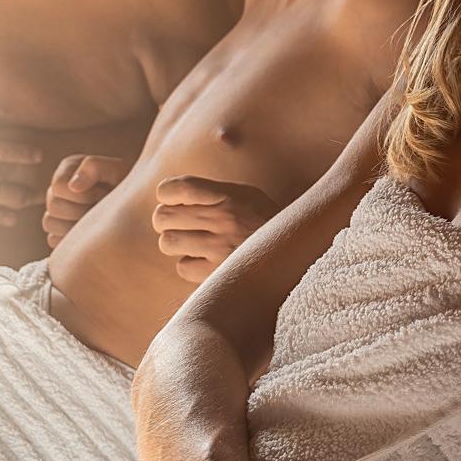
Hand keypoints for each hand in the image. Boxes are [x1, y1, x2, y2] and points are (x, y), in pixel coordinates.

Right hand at [43, 154, 129, 246]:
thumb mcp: (117, 169)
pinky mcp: (57, 231)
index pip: (58, 186)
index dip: (82, 195)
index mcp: (68, 169)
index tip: (103, 194)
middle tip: (102, 210)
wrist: (137, 207)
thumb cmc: (127, 185)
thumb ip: (95, 167)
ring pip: (49, 223)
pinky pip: (53, 240)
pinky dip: (70, 239)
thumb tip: (73, 186)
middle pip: (54, 206)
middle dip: (82, 210)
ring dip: (74, 226)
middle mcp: (58, 190)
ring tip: (96, 221)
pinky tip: (89, 234)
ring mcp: (56, 211)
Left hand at [151, 176, 281, 282]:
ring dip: (175, 244)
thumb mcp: (250, 197)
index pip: (178, 187)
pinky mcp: (218, 273)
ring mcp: (219, 247)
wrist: (297, 255)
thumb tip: (178, 194)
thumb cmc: (269, 224)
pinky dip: (190, 266)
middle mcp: (223, 219)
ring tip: (190, 244)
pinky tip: (204, 262)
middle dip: (165, 221)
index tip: (172, 200)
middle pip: (163, 215)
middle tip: (178, 225)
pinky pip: (183, 267)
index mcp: (230, 196)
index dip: (166, 193)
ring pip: (168, 242)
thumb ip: (216, 193)